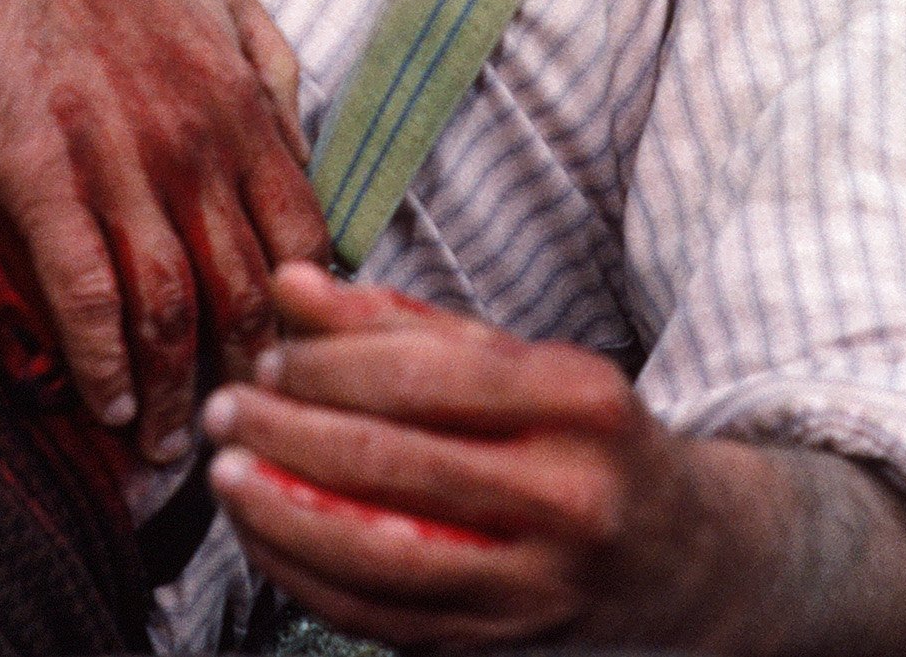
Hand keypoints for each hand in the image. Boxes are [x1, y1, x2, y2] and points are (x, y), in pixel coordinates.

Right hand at [0, 0, 330, 460]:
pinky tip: (106, 404)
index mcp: (244, 102)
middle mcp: (197, 144)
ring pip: (172, 310)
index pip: (304, 240)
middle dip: (252, 380)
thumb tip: (302, 132)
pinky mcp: (44, 175)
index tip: (300, 367)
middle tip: (246, 435)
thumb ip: (269, 60)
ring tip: (168, 450)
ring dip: (175, 394)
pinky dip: (103, 362)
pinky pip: (86, 292)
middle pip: (246, 295)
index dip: (307, 317)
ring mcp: (122, 164)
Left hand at [201, 268, 905, 655]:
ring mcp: (542, 583)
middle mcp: (571, 495)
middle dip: (287, 434)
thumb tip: (288, 284)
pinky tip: (263, 538)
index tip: (268, 357)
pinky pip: (383, 618)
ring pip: (382, 554)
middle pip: (395, 463)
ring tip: (225, 474)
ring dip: (281, 514)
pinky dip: (308, 578)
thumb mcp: (513, 359)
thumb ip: (396, 320)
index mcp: (578, 400)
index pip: (425, 377)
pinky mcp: (505, 643)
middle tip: (223, 410)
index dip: (327, 367)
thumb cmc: (577, 436)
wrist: (683, 556)